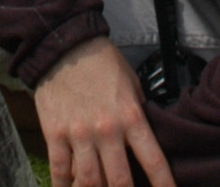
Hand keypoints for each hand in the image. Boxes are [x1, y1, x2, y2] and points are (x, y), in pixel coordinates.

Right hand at [32, 37, 173, 186]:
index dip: (164, 185)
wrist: (64, 45)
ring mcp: (79, 134)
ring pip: (90, 181)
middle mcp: (107, 130)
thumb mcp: (132, 85)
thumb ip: (139, 115)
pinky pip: (60, 170)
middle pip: (119, 181)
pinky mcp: (55, 134)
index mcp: (131, 116)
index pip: (153, 160)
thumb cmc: (102, 63)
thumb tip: (143, 143)